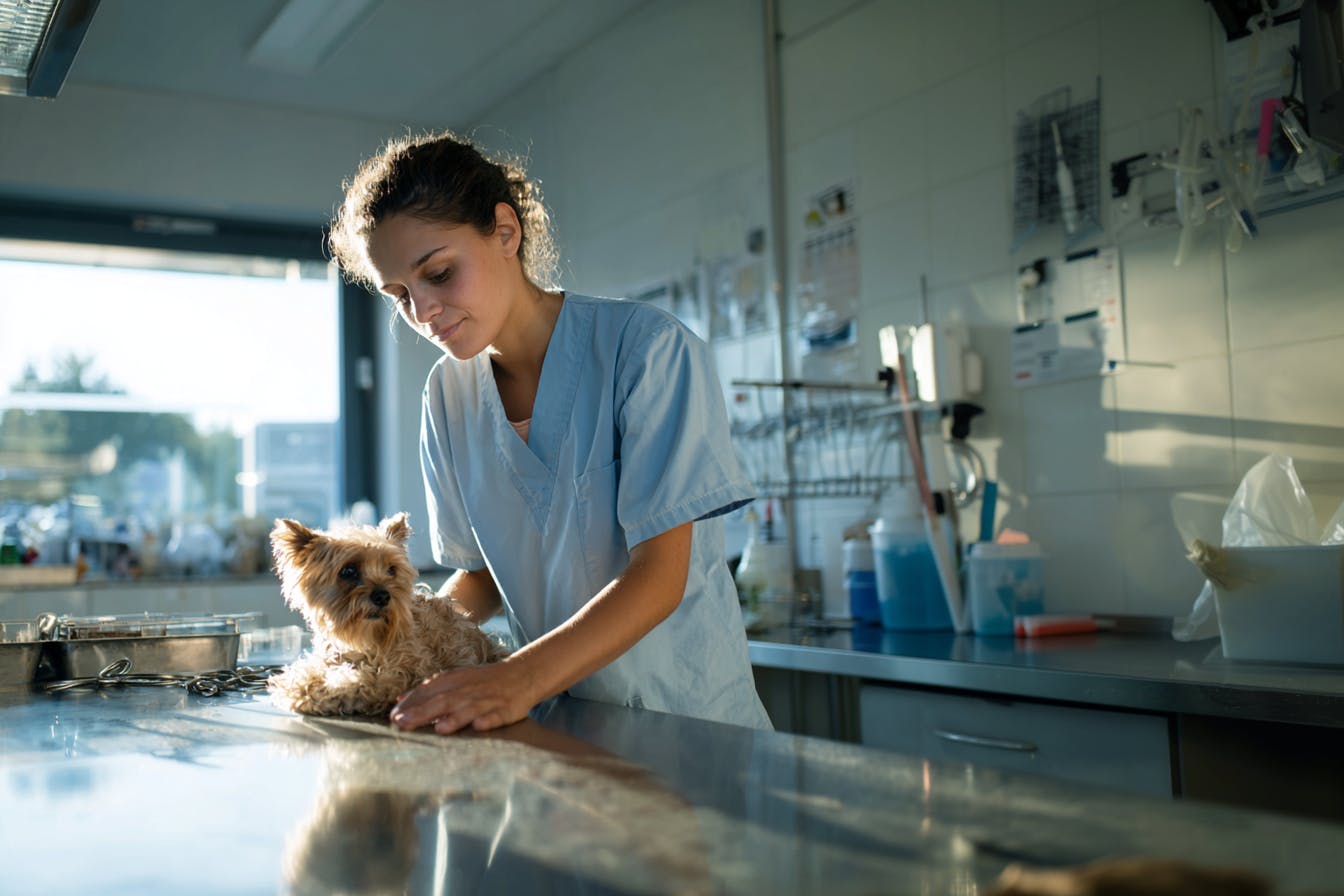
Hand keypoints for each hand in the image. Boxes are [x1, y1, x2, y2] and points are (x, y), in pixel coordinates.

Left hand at [390, 657, 537, 734]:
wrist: (521, 674)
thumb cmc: (482, 681)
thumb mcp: (455, 679)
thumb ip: (428, 691)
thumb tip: (399, 701)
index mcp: (454, 681)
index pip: (428, 691)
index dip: (411, 704)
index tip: (392, 717)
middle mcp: (468, 690)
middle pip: (443, 701)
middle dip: (422, 713)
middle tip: (403, 724)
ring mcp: (487, 700)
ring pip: (469, 709)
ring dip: (454, 718)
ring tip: (439, 729)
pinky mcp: (505, 709)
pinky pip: (496, 715)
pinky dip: (488, 720)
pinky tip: (479, 726)